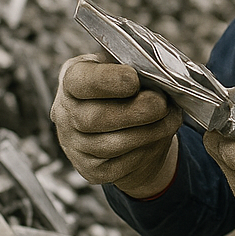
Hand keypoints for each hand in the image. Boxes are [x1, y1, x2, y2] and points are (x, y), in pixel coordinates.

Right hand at [49, 53, 182, 198]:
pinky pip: (121, 166)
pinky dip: (146, 151)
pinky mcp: (90, 170)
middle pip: (96, 118)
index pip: (80, 81)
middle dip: (137, 111)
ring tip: (168, 117)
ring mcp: (74, 145)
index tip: (134, 79)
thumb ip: (134, 66)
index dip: (108, 80)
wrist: (126, 125)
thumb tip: (157, 77)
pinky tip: (158, 136)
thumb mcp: (125, 67)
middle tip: (162, 103)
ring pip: (111, 145)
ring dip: (148, 131)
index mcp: (73, 79)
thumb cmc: (125, 90)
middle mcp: (66, 113)